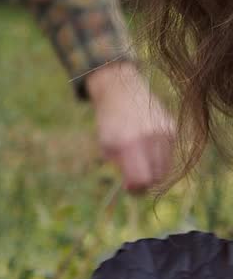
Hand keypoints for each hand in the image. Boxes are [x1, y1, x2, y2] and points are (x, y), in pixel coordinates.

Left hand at [86, 61, 175, 191]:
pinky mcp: (172, 128)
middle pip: (156, 177)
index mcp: (129, 144)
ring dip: (153, 169)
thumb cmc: (110, 122)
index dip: (135, 189)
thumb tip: (137, 187)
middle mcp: (150, 138)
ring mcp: (164, 132)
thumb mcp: (106, 146)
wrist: (120, 89)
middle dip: (145, 181)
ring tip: (139, 157)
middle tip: (134, 175)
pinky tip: (147, 142)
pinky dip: (159, 154)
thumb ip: (122, 168)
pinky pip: (169, 154)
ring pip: (165, 168)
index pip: (142, 180)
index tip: (128, 187)